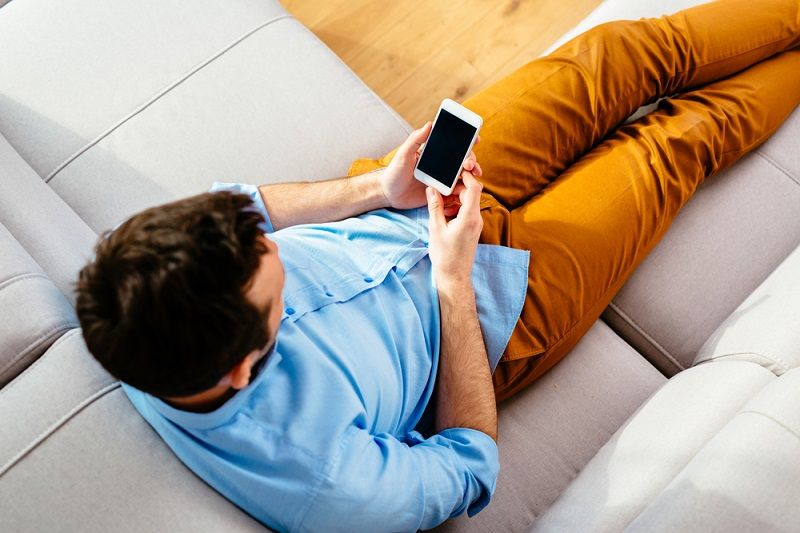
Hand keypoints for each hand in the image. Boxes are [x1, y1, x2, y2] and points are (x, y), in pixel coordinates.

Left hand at [379, 122, 481, 212]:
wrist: (388, 195)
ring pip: (462, 174)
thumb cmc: (393, 172)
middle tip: (469, 164)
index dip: (466, 141)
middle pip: (462, 159)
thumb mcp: (404, 154)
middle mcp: (440, 165)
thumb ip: (415, 140)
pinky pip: (455, 190)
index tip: (475, 139)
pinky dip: (464, 189)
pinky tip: (467, 189)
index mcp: (433, 153)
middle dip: (471, 159)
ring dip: (471, 173)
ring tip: (473, 175)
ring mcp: (441, 179)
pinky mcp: (440, 192)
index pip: (452, 145)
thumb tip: (430, 124)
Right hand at [426, 170, 483, 285]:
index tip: (455, 171)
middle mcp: (476, 219)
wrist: (453, 275)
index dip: (466, 177)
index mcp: (469, 217)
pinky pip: (466, 211)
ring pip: (468, 202)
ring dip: (455, 198)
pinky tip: (443, 212)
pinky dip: (456, 207)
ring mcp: (476, 224)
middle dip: (456, 188)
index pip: (474, 189)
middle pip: (471, 193)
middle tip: (440, 187)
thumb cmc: (445, 255)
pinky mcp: (472, 228)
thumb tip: (431, 189)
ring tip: (439, 202)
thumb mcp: (436, 228)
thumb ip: (435, 206)